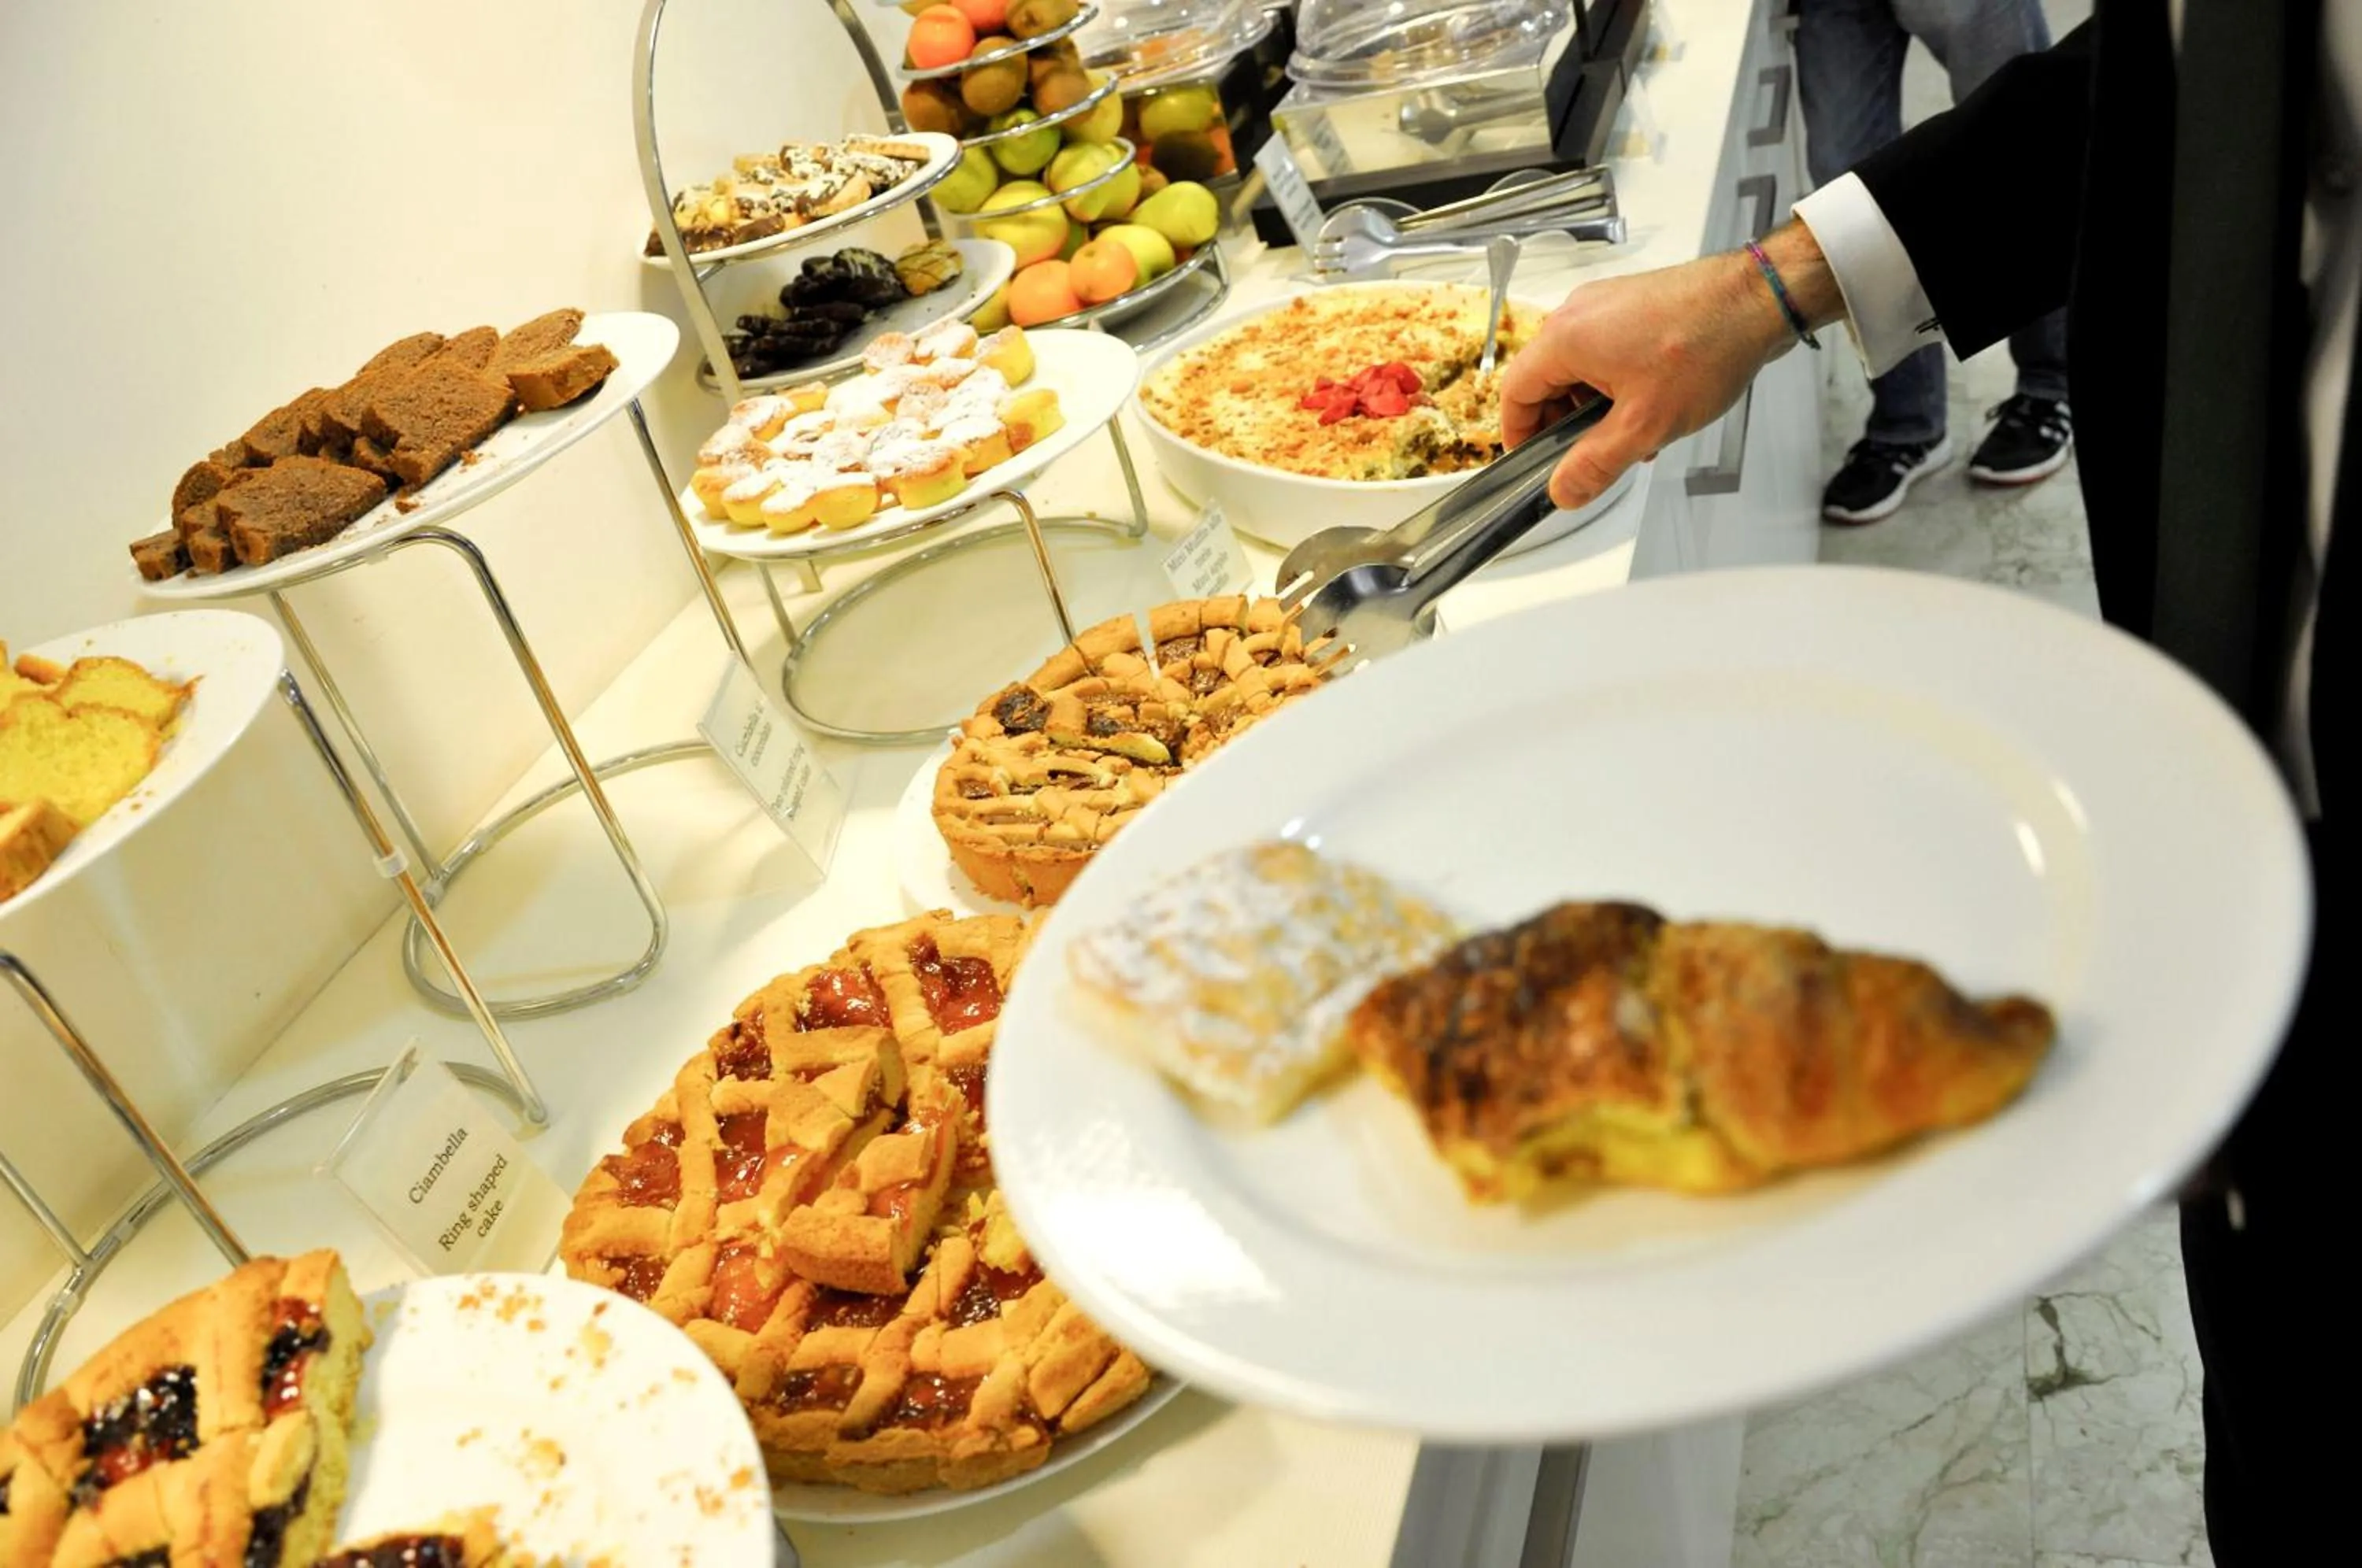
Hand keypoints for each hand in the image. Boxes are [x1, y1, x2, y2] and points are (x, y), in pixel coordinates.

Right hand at [1502, 224, 1838, 509]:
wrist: (1759, 298)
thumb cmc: (1705, 347)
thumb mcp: (1645, 424)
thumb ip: (1596, 464)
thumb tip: (1563, 492)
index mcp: (1566, 338)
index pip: (1514, 392)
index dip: (1518, 434)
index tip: (1534, 463)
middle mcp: (1578, 313)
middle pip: (1546, 380)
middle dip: (1567, 425)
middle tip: (1594, 455)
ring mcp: (1606, 304)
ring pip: (1580, 368)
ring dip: (1596, 407)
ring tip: (1635, 433)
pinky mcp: (1632, 303)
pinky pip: (1607, 350)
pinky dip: (1618, 383)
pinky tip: (1652, 405)